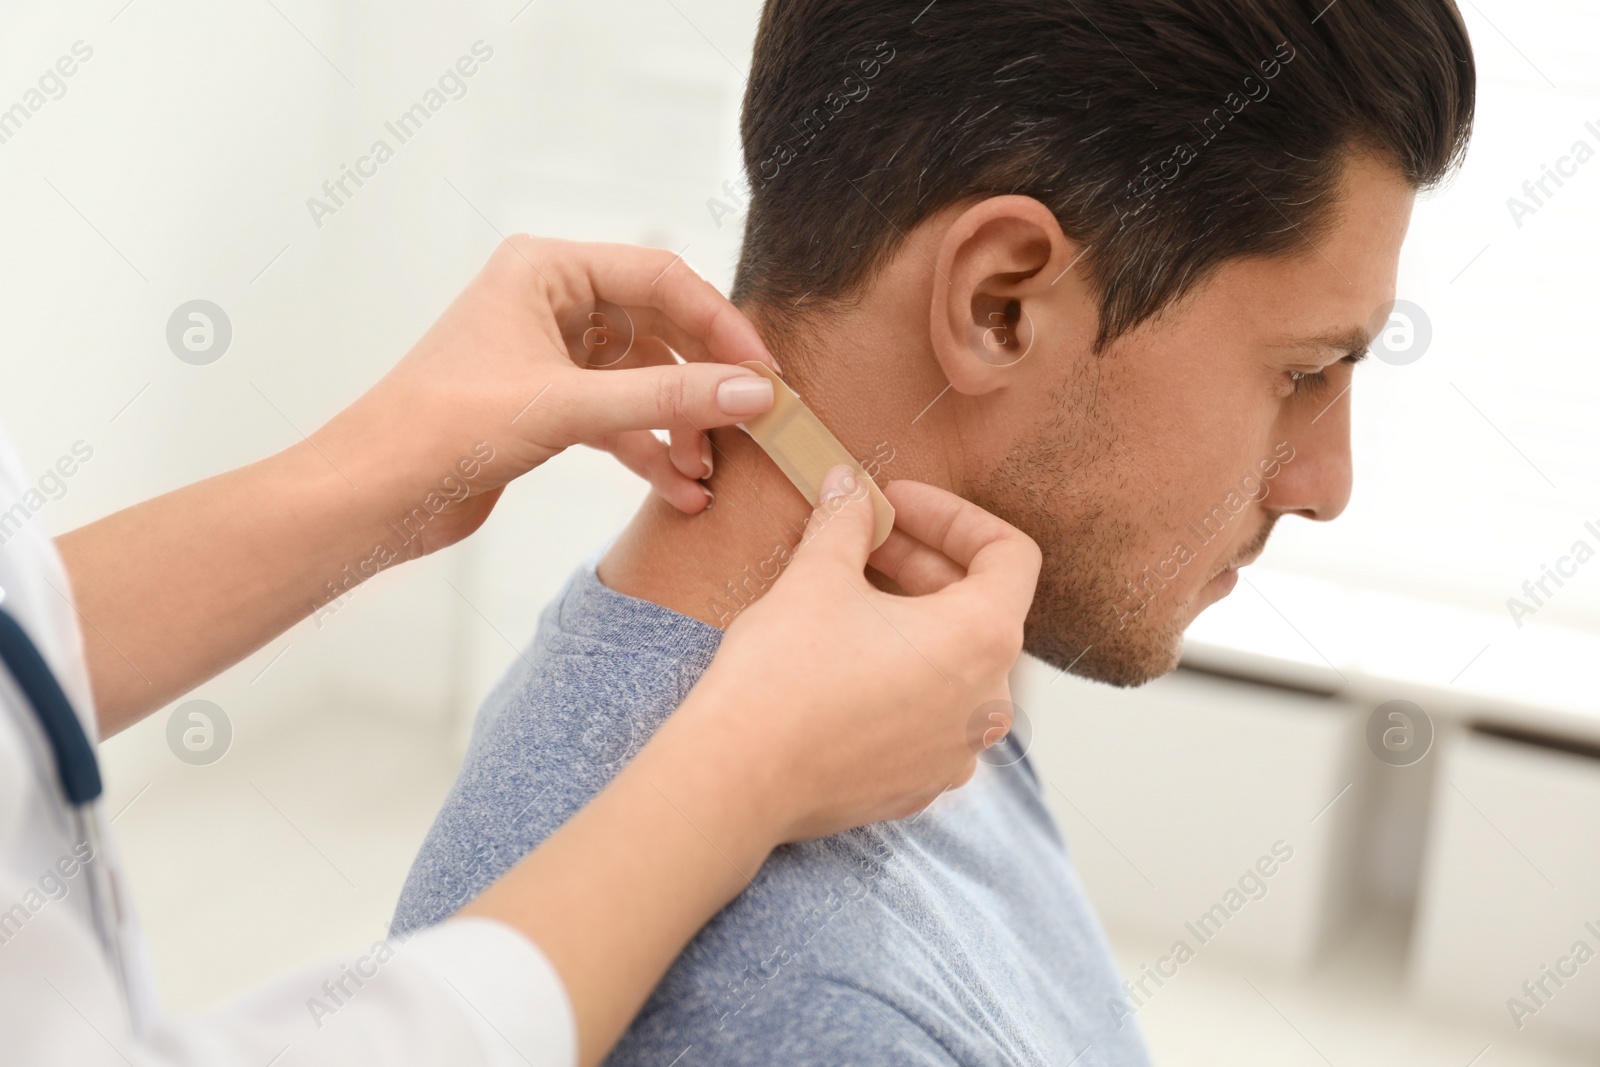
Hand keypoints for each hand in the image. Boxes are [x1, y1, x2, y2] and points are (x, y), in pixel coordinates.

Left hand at [311, 236, 779, 550]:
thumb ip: (665, 400)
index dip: (720, 326)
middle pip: (659, 330)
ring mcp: (550, 356)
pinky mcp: (547, 406)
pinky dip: (649, 451)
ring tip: (706, 471)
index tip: (764, 375)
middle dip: (703, 383)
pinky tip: (680, 490)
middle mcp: (551, 302)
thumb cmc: (442, 429)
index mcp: (546, 270)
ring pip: (643, 380)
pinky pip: (619, 419)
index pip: (661, 279)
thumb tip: (753, 393)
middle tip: (751, 424)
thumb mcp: (565, 409)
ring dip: (679, 426)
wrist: (374, 495)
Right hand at [462, 467, 1039, 1063]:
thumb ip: (846, 521)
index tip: (895, 504)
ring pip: (953, 664)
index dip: (953, 515)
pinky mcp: (919, 783)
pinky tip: (843, 659)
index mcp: (983, 639)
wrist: (737, 779)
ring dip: (911, 618)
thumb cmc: (783, 676)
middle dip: (921, 561)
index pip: (1009, 554)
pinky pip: (928, 713)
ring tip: (849, 593)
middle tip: (861, 537)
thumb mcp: (816, 576)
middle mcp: (987, 701)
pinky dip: (901, 674)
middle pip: (979, 607)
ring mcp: (956, 751)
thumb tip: (849, 487)